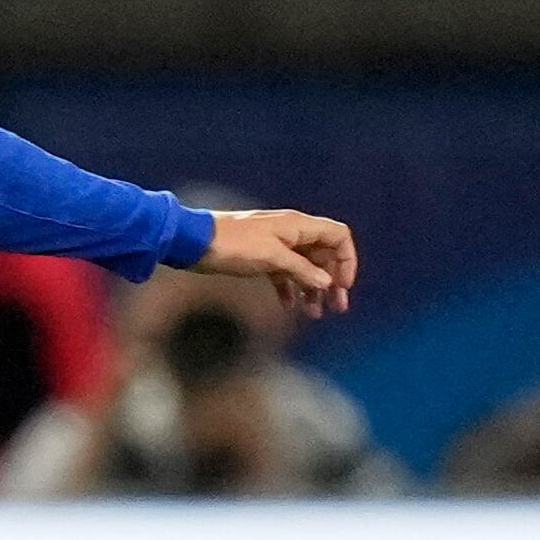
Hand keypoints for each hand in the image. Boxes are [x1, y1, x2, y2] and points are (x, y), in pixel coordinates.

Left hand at [193, 209, 356, 318]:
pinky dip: (288, 288)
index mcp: (298, 225)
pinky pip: (283, 272)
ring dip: (311, 289)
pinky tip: (288, 305)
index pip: (338, 236)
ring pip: (303, 266)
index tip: (343, 285)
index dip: (347, 259)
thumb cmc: (233, 245)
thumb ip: (301, 270)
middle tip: (337, 307)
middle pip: (323, 255)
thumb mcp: (272, 257)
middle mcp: (290, 232)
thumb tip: (326, 282)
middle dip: (331, 281)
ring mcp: (275, 244)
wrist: (193, 241)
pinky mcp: (259, 256)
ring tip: (314, 314)